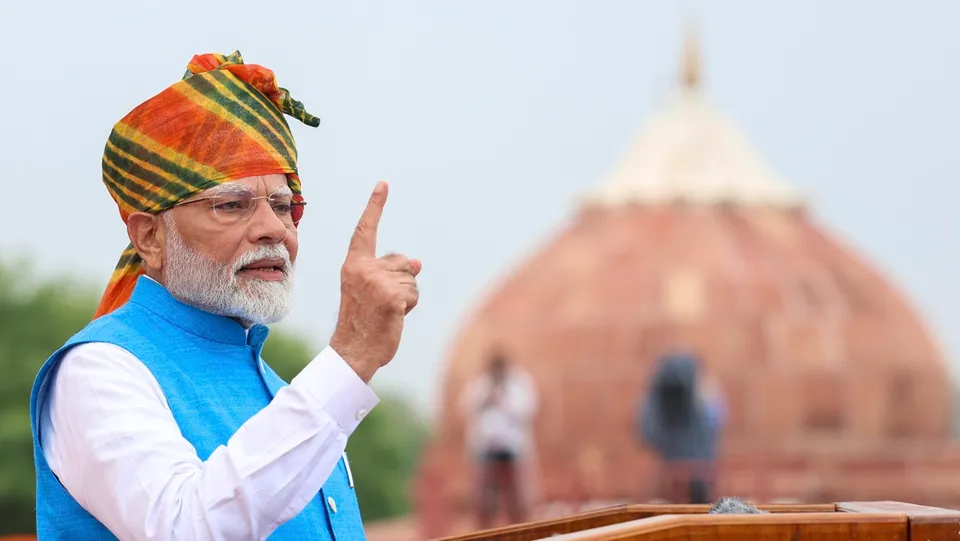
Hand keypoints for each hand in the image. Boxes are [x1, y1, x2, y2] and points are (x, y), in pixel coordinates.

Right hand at [330, 182, 420, 381]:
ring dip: (406, 297)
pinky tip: (393, 317)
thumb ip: (391, 272)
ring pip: (411, 279)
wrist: (353, 351)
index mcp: (353, 264)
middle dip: (401, 281)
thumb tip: (418, 262)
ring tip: (386, 312)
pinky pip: (414, 293)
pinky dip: (409, 306)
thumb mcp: (373, 290)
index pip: (365, 230)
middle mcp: (363, 268)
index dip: (375, 206)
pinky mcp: (392, 296)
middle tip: (381, 305)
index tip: (384, 184)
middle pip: (402, 261)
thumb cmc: (364, 322)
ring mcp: (377, 282)